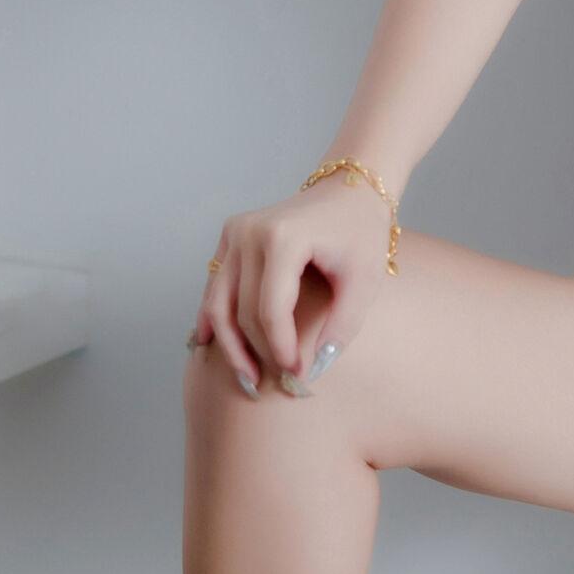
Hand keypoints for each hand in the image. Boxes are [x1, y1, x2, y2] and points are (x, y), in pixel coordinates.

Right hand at [187, 174, 395, 393]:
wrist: (349, 190)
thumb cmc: (361, 234)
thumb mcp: (364, 281)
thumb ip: (341, 326)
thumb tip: (314, 371)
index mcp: (283, 238)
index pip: (270, 309)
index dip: (280, 348)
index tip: (296, 375)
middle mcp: (249, 232)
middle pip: (241, 309)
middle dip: (257, 351)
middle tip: (274, 382)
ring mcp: (235, 232)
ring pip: (218, 302)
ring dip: (229, 343)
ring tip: (245, 377)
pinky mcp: (229, 237)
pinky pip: (215, 286)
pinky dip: (212, 317)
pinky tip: (209, 345)